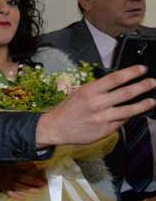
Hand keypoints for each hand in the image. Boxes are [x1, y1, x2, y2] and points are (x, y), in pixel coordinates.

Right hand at [0, 163, 45, 200]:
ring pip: (18, 186)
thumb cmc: (6, 168)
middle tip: (43, 184)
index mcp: (13, 167)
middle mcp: (10, 174)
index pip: (25, 168)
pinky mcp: (3, 188)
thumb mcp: (15, 164)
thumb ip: (26, 166)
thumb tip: (39, 169)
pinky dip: (16, 195)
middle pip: (23, 178)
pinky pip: (9, 192)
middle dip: (34, 181)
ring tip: (37, 191)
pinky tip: (23, 197)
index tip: (43, 175)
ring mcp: (6, 182)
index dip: (34, 172)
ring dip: (28, 189)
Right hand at [36, 65, 155, 145]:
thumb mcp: (79, 93)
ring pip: (128, 110)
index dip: (131, 72)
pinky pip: (121, 122)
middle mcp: (96, 104)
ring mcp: (101, 118)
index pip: (115, 78)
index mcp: (89, 91)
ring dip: (143, 104)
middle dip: (143, 86)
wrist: (55, 128)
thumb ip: (98, 89)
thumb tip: (118, 84)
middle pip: (126, 93)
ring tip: (151, 101)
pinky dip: (128, 117)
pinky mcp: (104, 130)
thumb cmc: (67, 110)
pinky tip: (133, 114)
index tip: (142, 69)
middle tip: (152, 82)